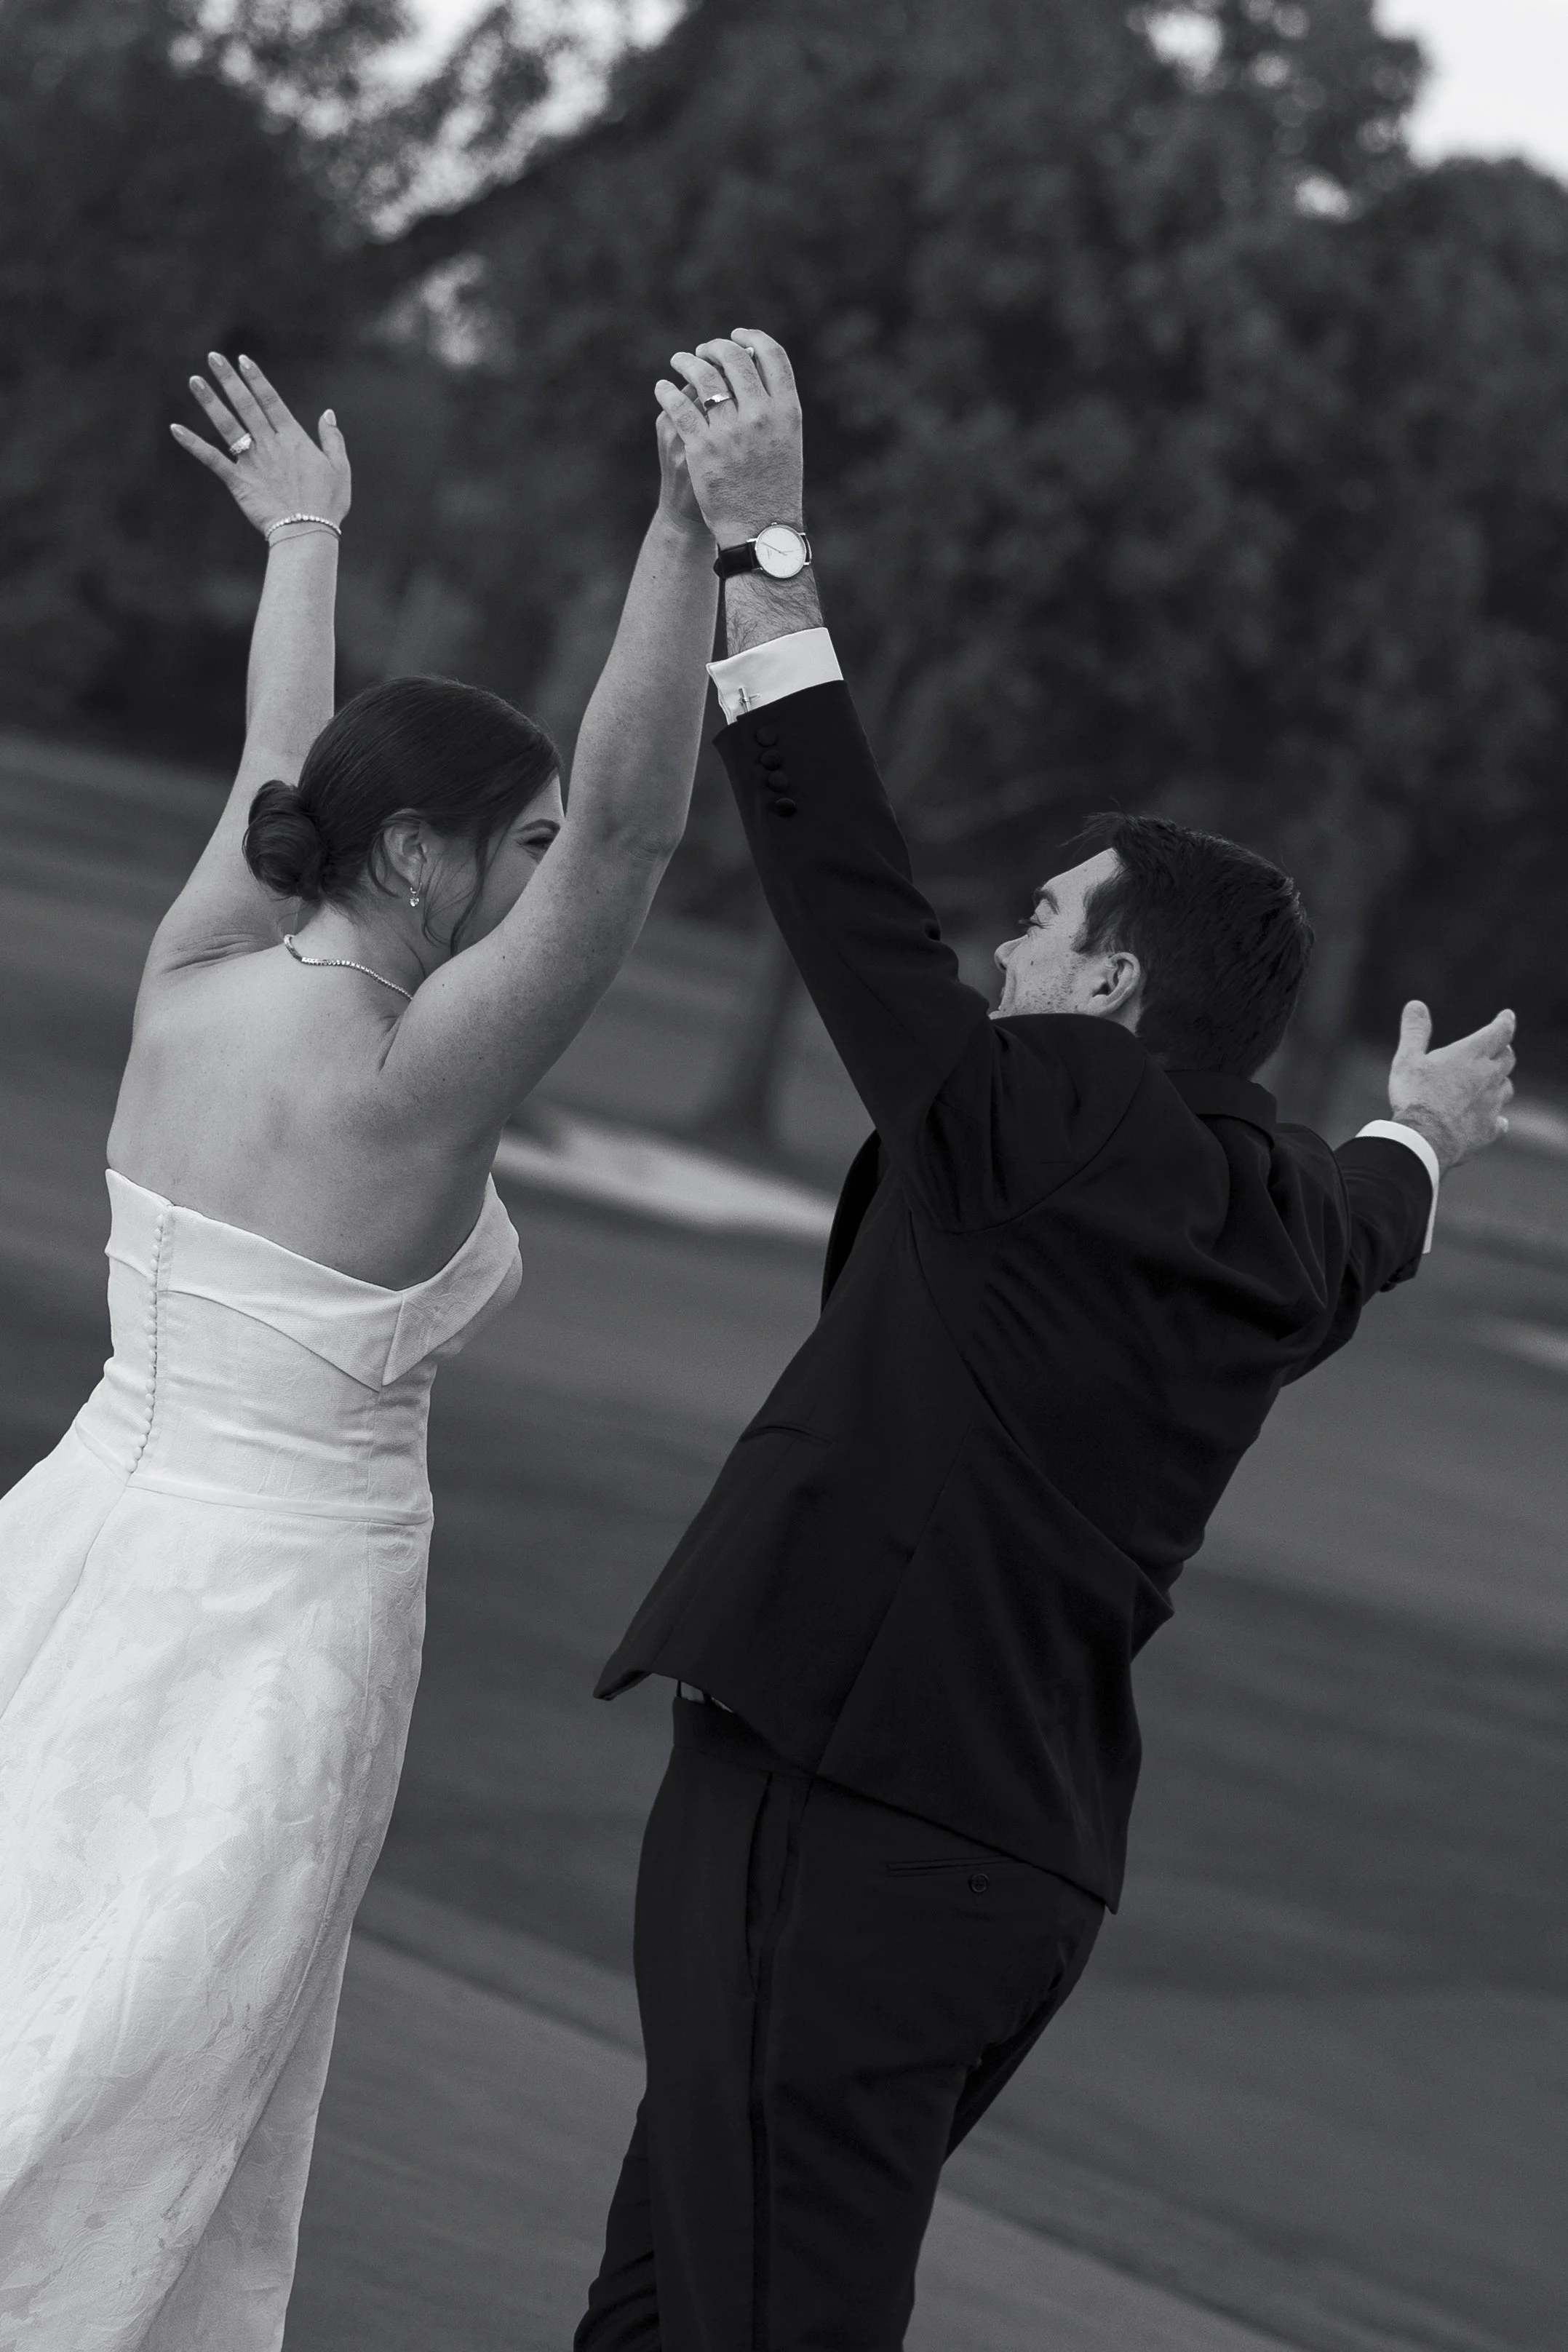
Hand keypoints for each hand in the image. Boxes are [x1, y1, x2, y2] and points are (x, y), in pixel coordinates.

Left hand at [171, 353, 349, 541]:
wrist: (307, 531)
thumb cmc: (328, 503)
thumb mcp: (339, 468)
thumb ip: (332, 438)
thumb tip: (328, 413)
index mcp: (294, 439)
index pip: (271, 400)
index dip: (256, 379)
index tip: (242, 360)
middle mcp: (270, 444)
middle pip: (246, 405)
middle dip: (229, 379)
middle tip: (213, 357)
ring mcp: (251, 461)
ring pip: (227, 425)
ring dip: (209, 401)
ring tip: (194, 380)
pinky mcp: (238, 481)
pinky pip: (212, 460)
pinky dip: (193, 444)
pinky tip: (175, 429)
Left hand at [654, 328, 802, 546]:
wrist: (758, 530)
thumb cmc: (773, 488)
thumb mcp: (786, 444)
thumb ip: (772, 408)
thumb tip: (751, 368)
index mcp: (787, 412)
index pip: (773, 356)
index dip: (753, 339)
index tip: (737, 337)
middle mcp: (760, 417)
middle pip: (734, 359)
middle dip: (715, 348)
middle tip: (704, 350)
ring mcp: (730, 432)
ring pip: (703, 377)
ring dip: (687, 362)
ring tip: (680, 361)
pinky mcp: (701, 448)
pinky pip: (678, 407)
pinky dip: (667, 393)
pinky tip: (661, 389)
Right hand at [1386, 1000, 1515, 1171]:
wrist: (1425, 1139)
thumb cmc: (1416, 1096)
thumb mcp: (1408, 1059)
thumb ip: (1415, 1031)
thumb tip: (1416, 1004)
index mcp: (1471, 1055)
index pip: (1499, 1032)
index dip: (1505, 1022)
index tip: (1507, 1016)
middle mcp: (1488, 1076)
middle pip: (1507, 1058)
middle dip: (1503, 1051)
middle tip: (1498, 1048)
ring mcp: (1492, 1104)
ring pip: (1507, 1088)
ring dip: (1501, 1082)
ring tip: (1492, 1082)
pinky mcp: (1489, 1129)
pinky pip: (1501, 1122)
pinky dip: (1498, 1118)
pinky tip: (1494, 1120)